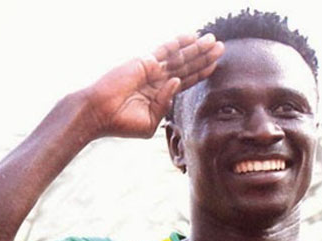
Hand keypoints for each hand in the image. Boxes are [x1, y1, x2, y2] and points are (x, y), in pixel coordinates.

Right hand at [84, 33, 223, 138]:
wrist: (100, 114)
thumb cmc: (122, 122)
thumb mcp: (150, 122)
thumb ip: (165, 105)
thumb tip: (176, 82)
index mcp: (160, 95)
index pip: (186, 81)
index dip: (201, 72)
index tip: (216, 65)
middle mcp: (158, 79)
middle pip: (187, 66)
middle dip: (204, 57)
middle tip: (222, 47)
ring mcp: (152, 69)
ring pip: (180, 57)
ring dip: (197, 49)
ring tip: (214, 41)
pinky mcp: (144, 62)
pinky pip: (165, 50)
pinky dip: (178, 43)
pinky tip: (192, 36)